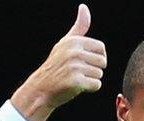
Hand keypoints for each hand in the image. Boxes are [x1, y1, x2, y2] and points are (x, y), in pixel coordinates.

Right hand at [11, 3, 106, 120]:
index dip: (95, 57)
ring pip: (99, 74)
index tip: (83, 62)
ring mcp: (74, 67)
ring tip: (75, 79)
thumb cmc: (56, 66)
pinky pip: (96, 85)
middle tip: (77, 73)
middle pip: (102, 62)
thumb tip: (84, 7)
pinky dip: (89, 89)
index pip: (101, 48)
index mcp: (74, 41)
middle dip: (93, 70)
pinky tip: (76, 87)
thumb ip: (79, 27)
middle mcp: (74, 52)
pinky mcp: (75, 82)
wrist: (41, 89)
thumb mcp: (65, 43)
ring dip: (90, 80)